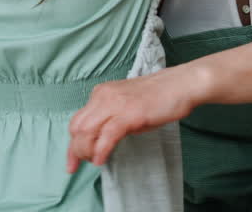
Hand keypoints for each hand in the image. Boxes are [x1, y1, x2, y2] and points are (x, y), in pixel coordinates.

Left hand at [65, 66, 203, 172]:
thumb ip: (110, 118)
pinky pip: (107, 134)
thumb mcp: (126, 106)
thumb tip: (98, 141)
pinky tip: (100, 160)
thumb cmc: (158, 98)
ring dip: (86, 151)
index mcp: (101, 94)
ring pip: (87, 131)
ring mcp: (116, 104)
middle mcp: (103, 96)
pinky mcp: (130, 113)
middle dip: (75, 150)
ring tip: (94, 162)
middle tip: (80, 166)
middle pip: (77, 127)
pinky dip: (101, 150)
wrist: (180, 86)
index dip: (71, 144)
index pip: (77, 121)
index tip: (72, 162)